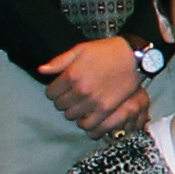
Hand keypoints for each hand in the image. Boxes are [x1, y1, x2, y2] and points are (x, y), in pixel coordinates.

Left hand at [35, 38, 153, 133]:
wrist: (133, 56)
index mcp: (71, 75)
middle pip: (60, 105)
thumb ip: (59, 61)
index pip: (51, 93)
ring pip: (72, 116)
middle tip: (72, 95)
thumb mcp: (80, 49)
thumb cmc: (106, 51)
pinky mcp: (106, 108)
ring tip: (81, 105)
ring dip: (74, 111)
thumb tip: (41, 70)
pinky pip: (88, 124)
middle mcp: (80, 90)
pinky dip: (85, 122)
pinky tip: (88, 115)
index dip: (55, 90)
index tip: (62, 88)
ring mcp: (93, 101)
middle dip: (64, 100)